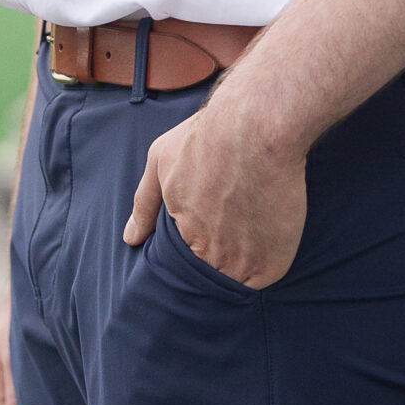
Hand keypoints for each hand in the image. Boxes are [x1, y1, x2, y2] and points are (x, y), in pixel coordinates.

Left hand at [123, 84, 308, 288]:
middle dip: (218, 256)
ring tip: (250, 229)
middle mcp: (210, 258)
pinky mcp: (274, 261)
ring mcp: (243, 263)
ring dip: (243, 262)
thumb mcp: (160, 161)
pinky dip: (267, 261)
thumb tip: (131, 238)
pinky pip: (266, 277)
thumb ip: (144, 204)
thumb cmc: (206, 138)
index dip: (196, 245)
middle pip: (212, 272)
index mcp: (182, 239)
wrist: (256, 125)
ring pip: (238, 279)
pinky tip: (268, 234)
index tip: (209, 223)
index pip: (185, 262)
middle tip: (232, 223)